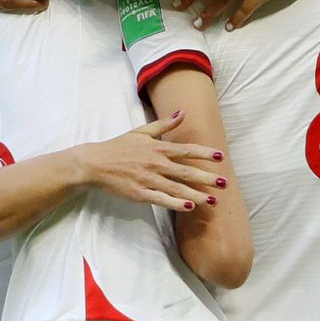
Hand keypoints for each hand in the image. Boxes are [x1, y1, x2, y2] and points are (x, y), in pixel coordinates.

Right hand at [72, 112, 224, 212]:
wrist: (95, 163)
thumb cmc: (119, 147)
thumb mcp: (141, 132)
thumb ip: (164, 125)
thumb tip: (182, 113)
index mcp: (158, 148)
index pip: (186, 150)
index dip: (204, 154)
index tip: (220, 157)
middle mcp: (156, 163)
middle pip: (186, 172)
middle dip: (207, 178)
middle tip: (224, 183)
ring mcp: (148, 179)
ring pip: (177, 188)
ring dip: (197, 195)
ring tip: (213, 200)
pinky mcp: (140, 193)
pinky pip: (162, 199)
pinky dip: (176, 204)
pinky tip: (190, 207)